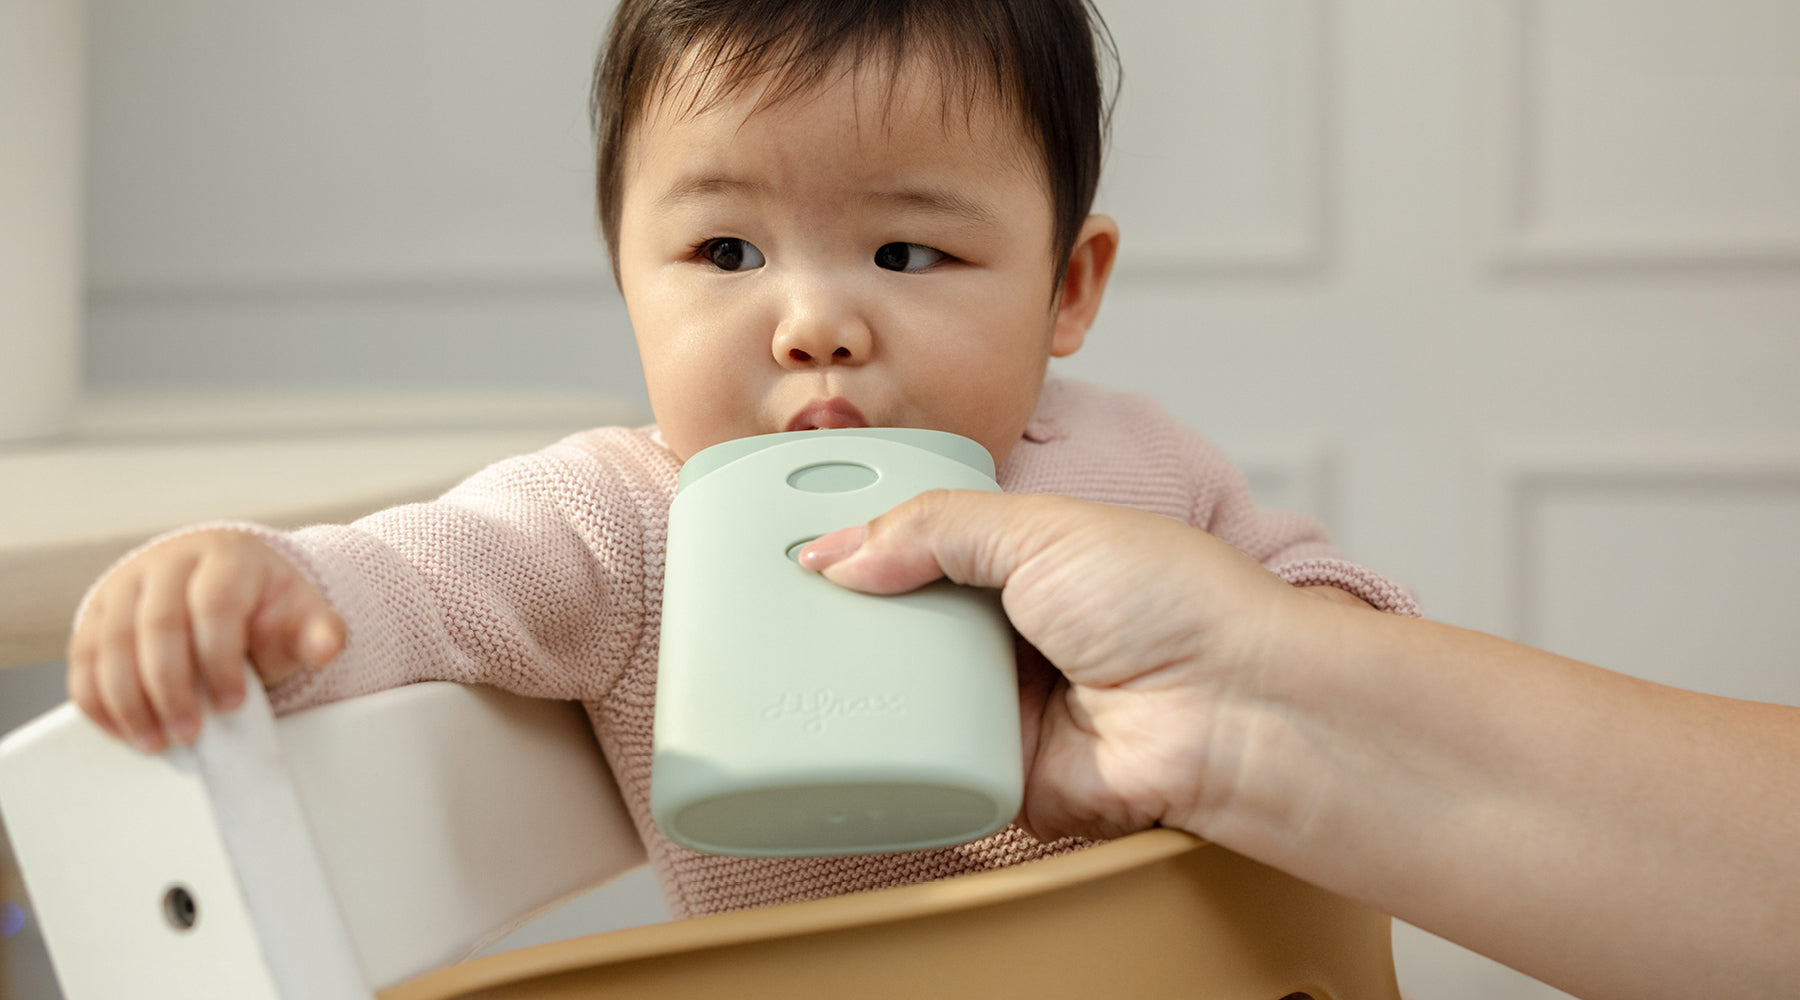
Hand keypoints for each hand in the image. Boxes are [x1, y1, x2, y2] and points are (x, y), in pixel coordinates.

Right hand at [67, 529, 344, 751]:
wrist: (229, 585)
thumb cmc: (263, 607)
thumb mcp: (299, 616)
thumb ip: (317, 633)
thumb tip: (328, 645)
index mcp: (227, 557)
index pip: (214, 606)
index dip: (220, 659)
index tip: (234, 703)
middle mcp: (169, 563)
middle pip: (156, 625)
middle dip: (170, 688)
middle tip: (189, 732)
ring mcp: (127, 583)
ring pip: (110, 642)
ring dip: (128, 701)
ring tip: (156, 740)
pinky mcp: (98, 610)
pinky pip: (83, 656)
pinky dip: (97, 698)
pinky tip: (122, 728)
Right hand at [800, 490, 1309, 841]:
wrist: (1232, 711)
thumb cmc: (1172, 603)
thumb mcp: (1041, 529)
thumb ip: (935, 528)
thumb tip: (838, 550)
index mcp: (1026, 560)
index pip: (923, 546)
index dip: (865, 545)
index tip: (794, 543)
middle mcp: (1012, 633)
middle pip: (905, 623)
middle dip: (848, 617)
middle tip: (775, 607)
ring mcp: (1006, 707)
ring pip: (904, 696)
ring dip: (859, 683)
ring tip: (788, 662)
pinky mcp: (1002, 776)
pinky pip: (926, 768)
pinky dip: (888, 754)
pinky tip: (833, 731)